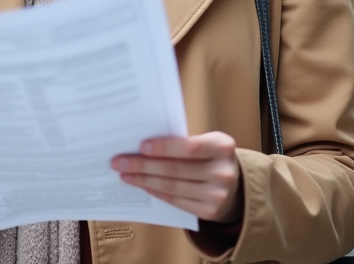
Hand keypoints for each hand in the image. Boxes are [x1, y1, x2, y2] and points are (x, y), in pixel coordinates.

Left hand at [111, 132, 242, 222]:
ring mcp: (217, 195)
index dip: (164, 147)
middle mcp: (223, 172)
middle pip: (175, 169)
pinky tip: (142, 185)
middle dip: (143, 165)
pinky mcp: (209, 212)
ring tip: (125, 174)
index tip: (140, 146)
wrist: (234, 184)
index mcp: (222, 147)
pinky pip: (176, 201)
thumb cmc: (210, 156)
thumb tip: (142, 145)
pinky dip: (156, 192)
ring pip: (172, 187)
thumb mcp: (206, 141)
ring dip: (144, 180)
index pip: (189, 148)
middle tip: (119, 161)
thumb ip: (182, 141)